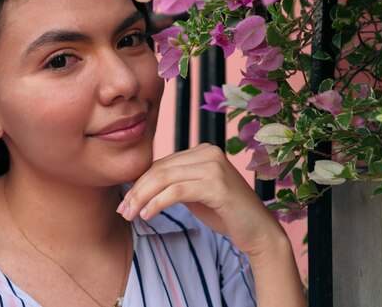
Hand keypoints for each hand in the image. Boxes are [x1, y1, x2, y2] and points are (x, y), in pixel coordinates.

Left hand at [117, 143, 284, 257]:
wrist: (258, 231)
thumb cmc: (225, 213)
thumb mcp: (194, 193)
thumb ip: (174, 183)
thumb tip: (139, 184)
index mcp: (203, 150)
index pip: (161, 164)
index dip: (139, 182)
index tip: (124, 202)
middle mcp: (209, 152)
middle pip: (160, 169)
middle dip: (137, 190)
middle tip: (122, 211)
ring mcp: (214, 166)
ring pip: (165, 178)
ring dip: (142, 198)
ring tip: (130, 215)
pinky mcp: (217, 185)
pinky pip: (177, 191)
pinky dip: (157, 203)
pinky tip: (147, 215)